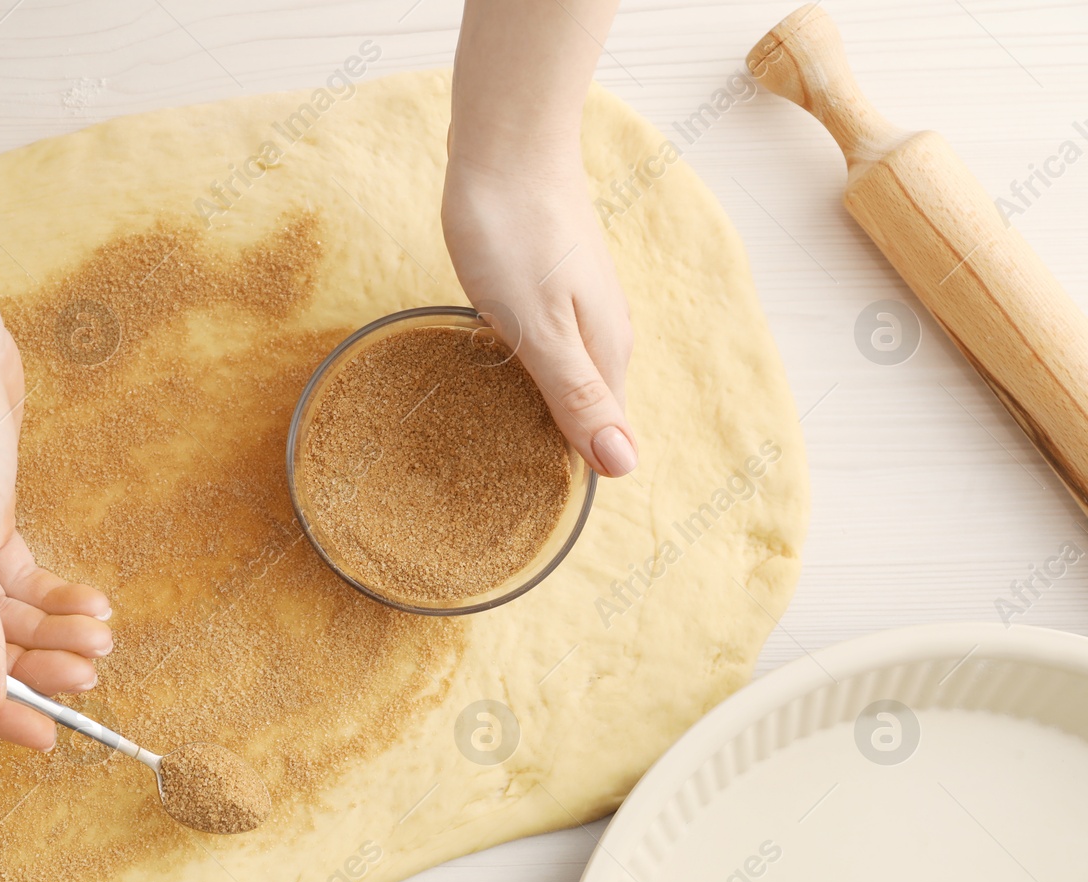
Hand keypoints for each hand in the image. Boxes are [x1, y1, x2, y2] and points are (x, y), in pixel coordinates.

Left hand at [442, 150, 637, 476]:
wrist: (505, 145)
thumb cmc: (516, 233)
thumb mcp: (541, 328)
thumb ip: (578, 397)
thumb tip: (625, 467)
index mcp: (608, 354)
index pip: (602, 440)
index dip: (568, 475)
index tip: (524, 510)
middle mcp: (602, 335)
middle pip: (584, 414)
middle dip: (548, 450)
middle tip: (492, 491)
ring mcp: (576, 308)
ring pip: (561, 380)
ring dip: (530, 412)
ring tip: (482, 446)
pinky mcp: (547, 287)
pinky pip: (539, 349)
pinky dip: (515, 373)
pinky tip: (484, 380)